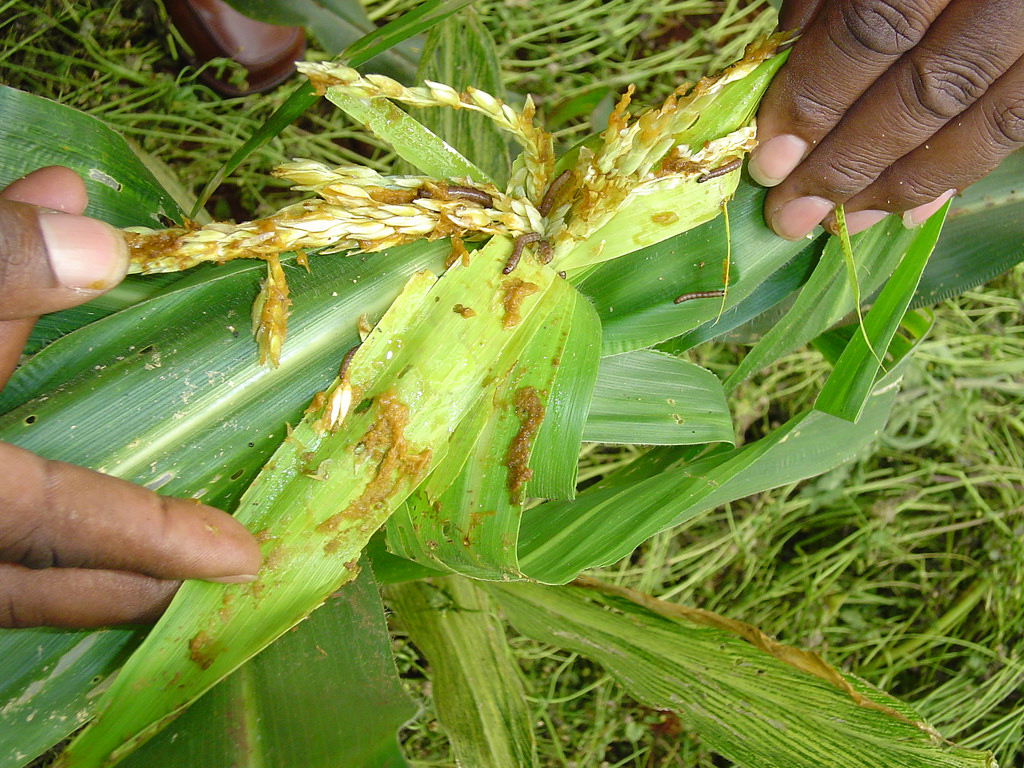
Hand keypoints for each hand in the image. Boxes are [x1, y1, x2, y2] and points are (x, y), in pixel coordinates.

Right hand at [0, 166, 261, 628]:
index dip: (150, 541)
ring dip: (70, 579)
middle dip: (126, 590)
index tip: (242, 561)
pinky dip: (12, 554)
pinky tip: (31, 516)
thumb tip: (88, 216)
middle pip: (33, 589)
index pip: (59, 521)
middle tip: (206, 585)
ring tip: (137, 574)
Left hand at [749, 0, 1023, 239]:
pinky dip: (957, 175)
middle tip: (792, 214)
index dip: (817, 101)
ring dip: (901, 186)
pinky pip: (1017, 127)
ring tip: (841, 222)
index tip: (771, 161)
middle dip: (847, 164)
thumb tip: (784, 77)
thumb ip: (828, 1)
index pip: (876, 31)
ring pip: (984, 123)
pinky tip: (909, 210)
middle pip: (925, 91)